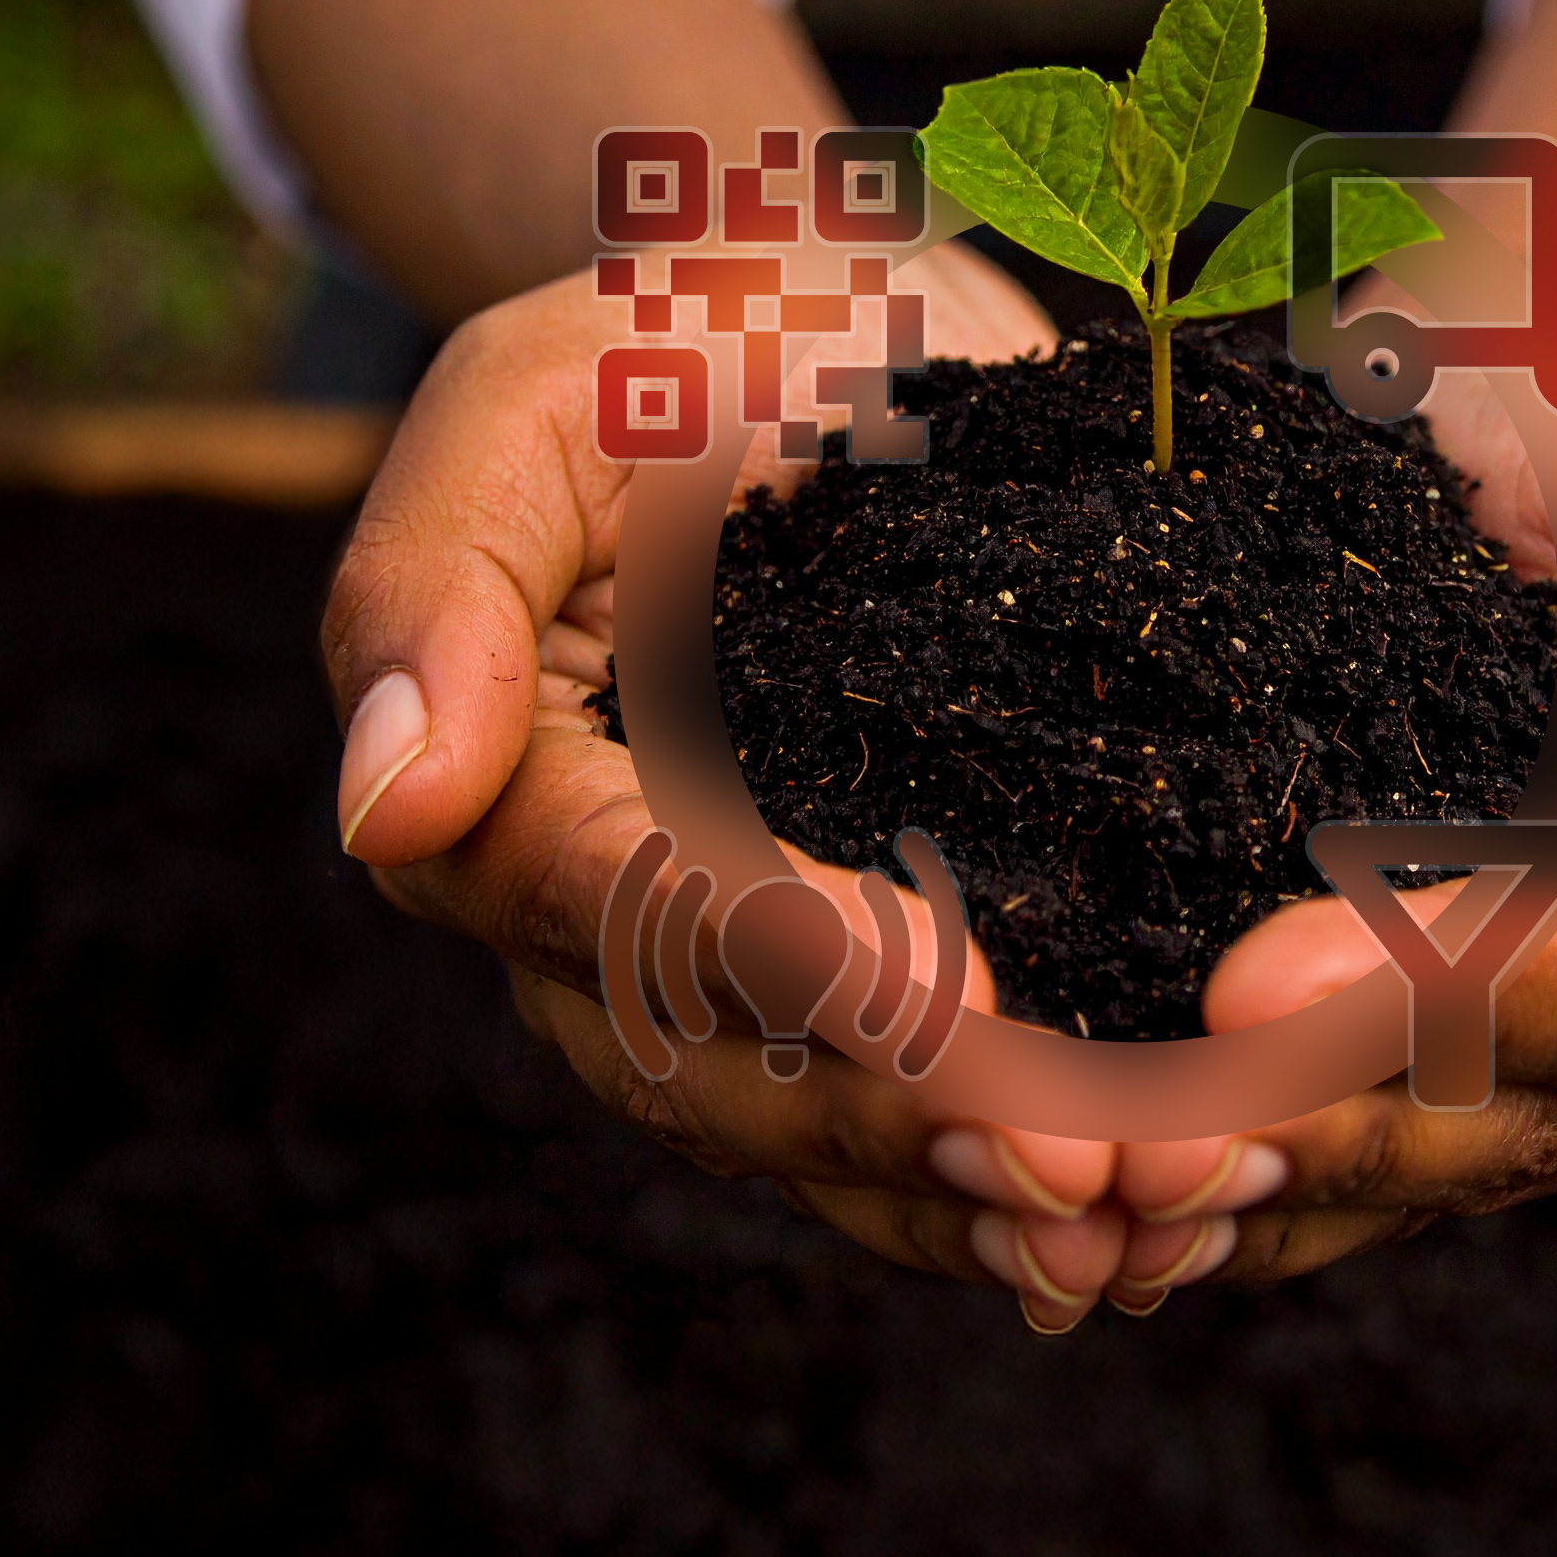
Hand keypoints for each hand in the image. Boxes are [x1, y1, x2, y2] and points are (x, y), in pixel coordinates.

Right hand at [324, 248, 1151, 1331]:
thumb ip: (439, 575)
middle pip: (733, 1083)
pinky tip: (1176, 1218)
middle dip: (909, 1124)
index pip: (629, 914)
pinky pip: (942, 1117)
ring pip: (841, 1141)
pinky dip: (1044, 1177)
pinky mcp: (904, 977)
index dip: (778, 961)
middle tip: (1084, 1158)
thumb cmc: (685, 338)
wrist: (846, 339)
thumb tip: (380, 805)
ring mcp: (758, 980)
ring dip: (991, 1190)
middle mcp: (615, 937)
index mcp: (508, 805)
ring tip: (1151, 1214)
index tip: (936, 984)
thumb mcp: (548, 388)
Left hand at [1102, 360, 1556, 1303]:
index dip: (1457, 998)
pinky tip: (1098, 1206)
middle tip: (1135, 1129)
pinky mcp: (1437, 1079)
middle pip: (1523, 1117)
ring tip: (1094, 1178)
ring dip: (1254, 1186)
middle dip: (1320, 1121)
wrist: (1500, 429)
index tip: (1254, 986)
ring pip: (1422, 1171)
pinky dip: (1226, 1202)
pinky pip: (1348, 1178)